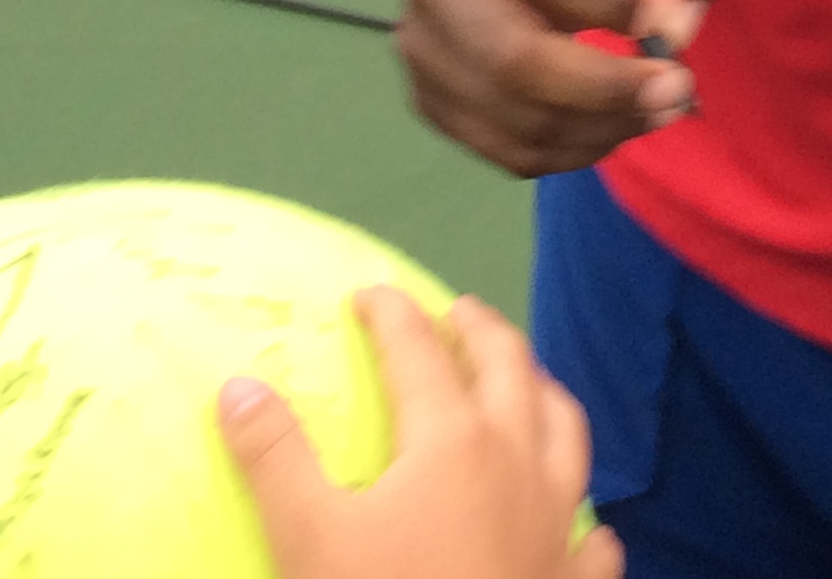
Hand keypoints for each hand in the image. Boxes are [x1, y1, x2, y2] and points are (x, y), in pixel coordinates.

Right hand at [222, 288, 620, 578]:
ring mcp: (557, 520)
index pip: (421, 352)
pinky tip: (583, 524)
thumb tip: (239, 385)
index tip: (370, 294)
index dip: (393, 315)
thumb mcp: (306, 537)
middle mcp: (519, 461)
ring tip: (527, 383)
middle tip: (459, 310)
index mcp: (454, 439)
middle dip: (483, 330)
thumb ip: (275, 457)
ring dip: (545, 396)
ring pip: (566, 431)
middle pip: (510, 369)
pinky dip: (587, 519)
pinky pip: (592, 537)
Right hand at [397, 0, 721, 176]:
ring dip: (603, 130)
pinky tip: (610, 127)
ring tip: (654, 112)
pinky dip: (574, 152)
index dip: (615, 5)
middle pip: (518, 60)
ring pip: (516, 120)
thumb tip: (673, 32)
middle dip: (610, 89)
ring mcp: (425, 51)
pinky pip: (510, 153)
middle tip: (675, 94)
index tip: (663, 28)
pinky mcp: (431, 104)